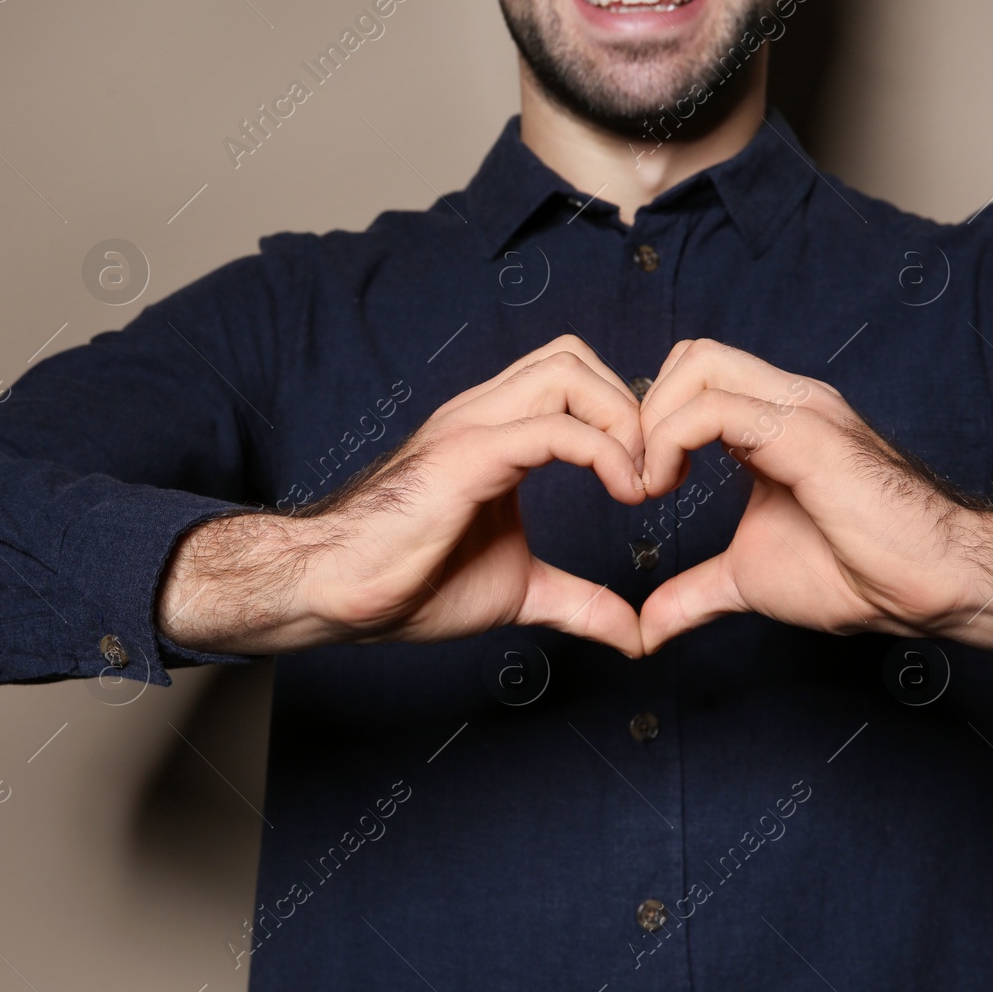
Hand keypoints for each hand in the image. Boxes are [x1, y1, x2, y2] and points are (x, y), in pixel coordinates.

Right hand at [159, 337, 650, 656]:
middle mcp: (481, 415)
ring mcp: (471, 428)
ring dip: (622, 419)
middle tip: (652, 476)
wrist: (340, 593)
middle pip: (574, 356)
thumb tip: (632, 635)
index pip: (572, 380)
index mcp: (493, 434)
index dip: (623, 418)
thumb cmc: (408, 584)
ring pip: (568, 370)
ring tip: (638, 483)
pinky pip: (554, 428)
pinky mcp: (467, 456)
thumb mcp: (519, 591)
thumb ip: (578, 601)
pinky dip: (605, 451)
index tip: (649, 482)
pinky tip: (623, 493)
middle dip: (629, 407)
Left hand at [634, 338, 988, 652]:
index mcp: (774, 421)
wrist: (931, 586)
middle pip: (691, 354)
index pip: (694, 376)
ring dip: (652, 421)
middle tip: (638, 478)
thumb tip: (647, 631)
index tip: (640, 483)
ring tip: (650, 484)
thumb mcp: (746, 580)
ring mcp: (799, 409)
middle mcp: (787, 400)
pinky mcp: (805, 433)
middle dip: (644, 410)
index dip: (651, 420)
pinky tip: (665, 488)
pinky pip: (714, 408)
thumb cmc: (856, 573)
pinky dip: (668, 441)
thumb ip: (693, 593)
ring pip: (698, 363)